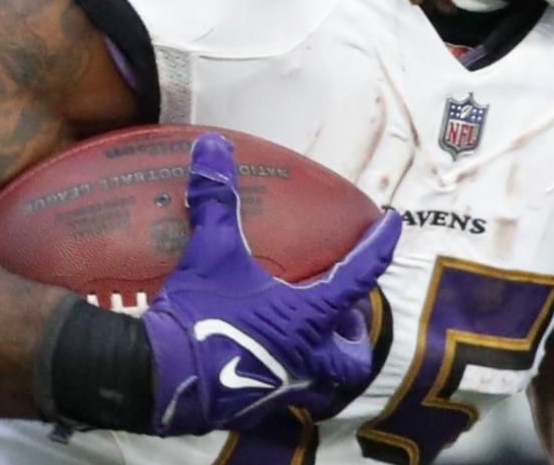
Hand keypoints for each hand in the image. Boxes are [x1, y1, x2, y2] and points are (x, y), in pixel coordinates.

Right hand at [141, 133, 399, 435]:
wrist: (160, 378)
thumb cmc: (200, 315)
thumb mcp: (211, 252)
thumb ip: (217, 200)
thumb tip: (213, 146)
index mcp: (310, 317)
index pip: (360, 275)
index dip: (379, 245)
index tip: (392, 223)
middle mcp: (308, 357)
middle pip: (353, 356)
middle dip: (353, 332)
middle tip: (342, 308)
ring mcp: (285, 388)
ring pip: (326, 383)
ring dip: (326, 360)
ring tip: (310, 336)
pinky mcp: (256, 406)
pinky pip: (289, 395)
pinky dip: (289, 377)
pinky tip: (266, 357)